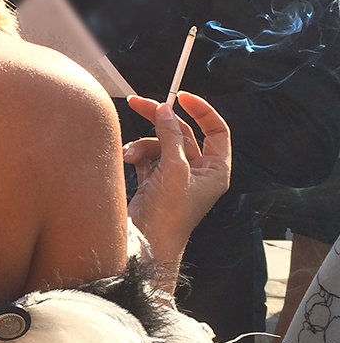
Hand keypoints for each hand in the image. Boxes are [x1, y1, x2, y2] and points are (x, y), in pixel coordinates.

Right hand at [123, 91, 230, 287]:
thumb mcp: (173, 169)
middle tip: (138, 102)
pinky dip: (135, 154)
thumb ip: (170, 135)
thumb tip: (165, 109)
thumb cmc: (168, 215)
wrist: (146, 245)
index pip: (216, 130)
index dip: (201, 111)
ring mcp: (175, 177)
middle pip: (182, 133)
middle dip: (160, 119)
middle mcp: (197, 172)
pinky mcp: (155, 182)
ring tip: (129, 154)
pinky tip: (126, 159)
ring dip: (142, 144)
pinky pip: (146, 157)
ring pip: (160, 143)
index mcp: (214, 170)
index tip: (181, 97)